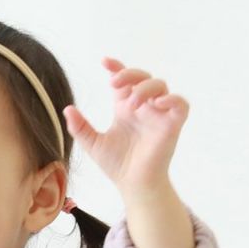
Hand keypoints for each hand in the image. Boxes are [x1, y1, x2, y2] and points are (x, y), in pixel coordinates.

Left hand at [62, 56, 189, 196]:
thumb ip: (80, 127)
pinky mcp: (172, 126)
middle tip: (114, 84)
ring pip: (161, 86)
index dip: (117, 67)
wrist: (132, 185)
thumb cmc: (116, 165)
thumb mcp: (93, 144)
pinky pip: (181, 105)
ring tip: (131, 103)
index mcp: (125, 109)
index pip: (124, 81)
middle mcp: (143, 108)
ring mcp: (159, 115)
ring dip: (145, 88)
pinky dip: (173, 100)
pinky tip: (158, 103)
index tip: (105, 62)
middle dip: (130, 74)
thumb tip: (67, 109)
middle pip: (143, 77)